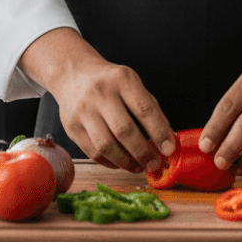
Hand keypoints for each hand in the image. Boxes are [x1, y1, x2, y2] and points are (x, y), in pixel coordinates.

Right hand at [20, 28, 174, 173]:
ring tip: (139, 167)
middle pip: (124, 130)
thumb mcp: (132, 84)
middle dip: (143, 153)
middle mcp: (100, 93)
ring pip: (106, 146)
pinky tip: (121, 162)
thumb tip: (167, 140)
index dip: (159, 132)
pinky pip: (93, 153)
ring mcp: (83, 111)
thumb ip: (150, 109)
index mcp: (122, 79)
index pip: (144, 109)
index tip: (169, 150)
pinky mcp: (71, 127)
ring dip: (126, 162)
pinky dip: (110, 163)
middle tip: (155, 165)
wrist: (73, 74)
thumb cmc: (110, 83)